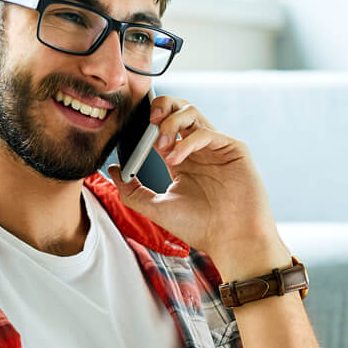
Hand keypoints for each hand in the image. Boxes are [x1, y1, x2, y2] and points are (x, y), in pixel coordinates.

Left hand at [107, 95, 289, 275]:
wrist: (230, 240)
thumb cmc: (199, 227)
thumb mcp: (157, 208)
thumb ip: (132, 190)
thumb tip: (113, 170)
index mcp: (181, 160)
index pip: (162, 129)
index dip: (147, 126)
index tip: (132, 136)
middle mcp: (198, 150)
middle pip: (179, 110)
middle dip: (163, 107)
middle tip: (149, 120)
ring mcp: (216, 148)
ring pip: (193, 113)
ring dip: (172, 122)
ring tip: (160, 143)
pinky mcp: (233, 149)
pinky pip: (207, 132)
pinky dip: (187, 142)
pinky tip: (175, 159)